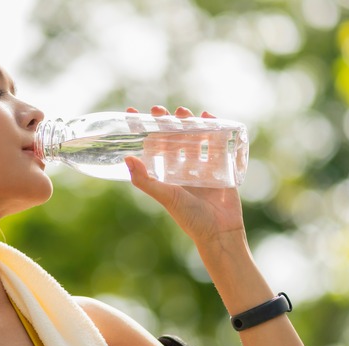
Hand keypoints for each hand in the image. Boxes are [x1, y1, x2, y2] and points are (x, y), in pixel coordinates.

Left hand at [124, 105, 245, 247]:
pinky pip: (217, 144)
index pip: (152, 147)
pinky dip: (214, 129)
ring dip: (188, 123)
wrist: (220, 231)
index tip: (132, 114)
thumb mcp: (165, 196)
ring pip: (194, 138)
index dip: (143, 132)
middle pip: (173, 139)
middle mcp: (183, 169)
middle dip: (166, 123)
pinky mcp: (221, 167)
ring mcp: (202, 167)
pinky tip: (208, 116)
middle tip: (158, 110)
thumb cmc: (190, 217)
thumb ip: (145, 180)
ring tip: (183, 111)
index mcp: (167, 175)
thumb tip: (126, 158)